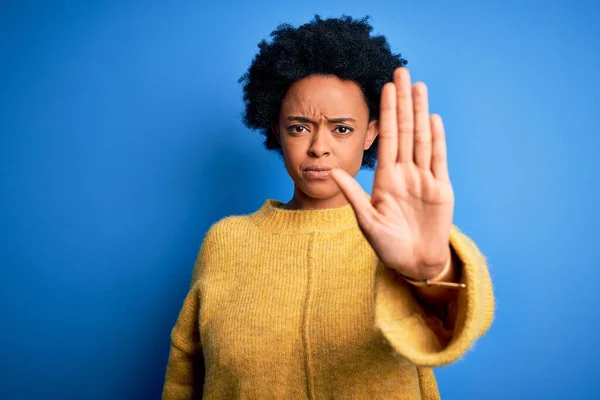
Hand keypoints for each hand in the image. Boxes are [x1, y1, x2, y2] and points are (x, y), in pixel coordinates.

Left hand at [331, 67, 454, 279]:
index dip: (386, 113)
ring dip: (421, 112)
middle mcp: (405, 173)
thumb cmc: (388, 245)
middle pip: (405, 130)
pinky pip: (438, 159)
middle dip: (403, 102)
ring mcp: (424, 179)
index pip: (387, 138)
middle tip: (402, 72)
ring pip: (422, 138)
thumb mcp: (366, 220)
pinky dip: (436, 139)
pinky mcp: (441, 189)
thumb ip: (353, 194)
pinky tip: (433, 118)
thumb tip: (331, 172)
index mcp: (386, 178)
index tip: (384, 88)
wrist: (414, 263)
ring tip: (419, 86)